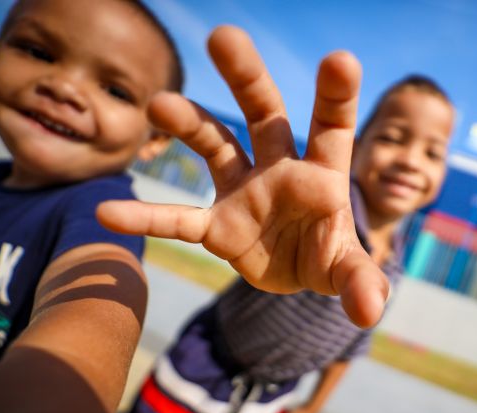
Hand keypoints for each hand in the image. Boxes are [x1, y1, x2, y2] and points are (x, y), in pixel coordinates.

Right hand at [97, 26, 387, 327]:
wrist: (294, 273)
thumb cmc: (328, 258)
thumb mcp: (348, 272)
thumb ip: (360, 283)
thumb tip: (369, 311)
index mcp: (322, 174)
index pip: (332, 126)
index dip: (337, 94)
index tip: (341, 59)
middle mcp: (279, 169)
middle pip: (264, 113)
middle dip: (247, 77)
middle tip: (224, 37)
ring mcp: (243, 191)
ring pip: (215, 145)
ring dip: (190, 125)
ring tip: (160, 105)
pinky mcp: (217, 226)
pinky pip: (179, 220)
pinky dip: (148, 217)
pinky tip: (107, 212)